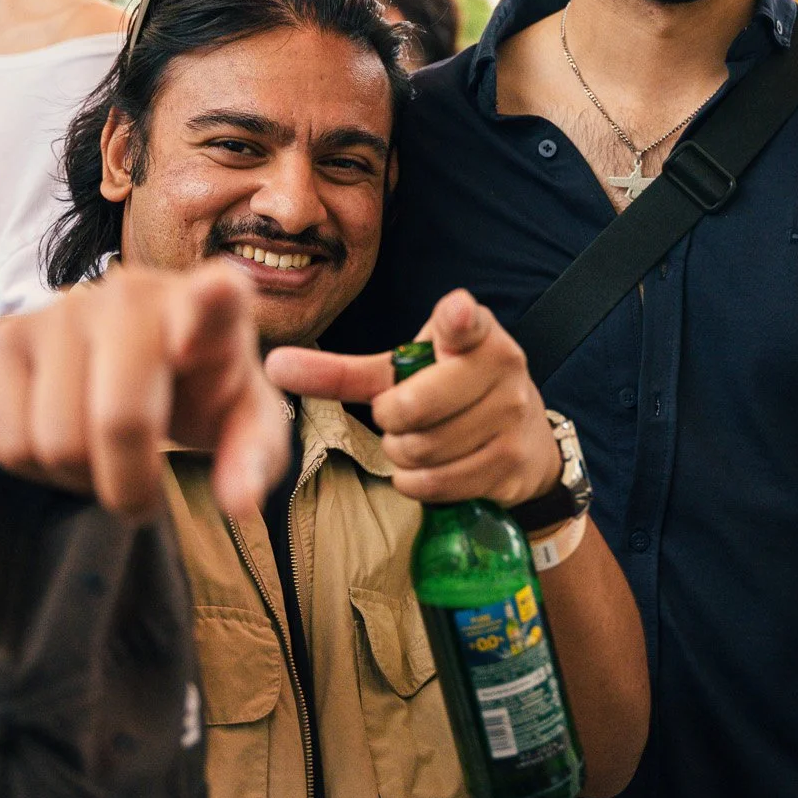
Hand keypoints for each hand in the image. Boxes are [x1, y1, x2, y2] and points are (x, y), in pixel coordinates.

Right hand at [0, 263, 287, 520]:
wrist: (144, 365)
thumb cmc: (204, 394)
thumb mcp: (246, 425)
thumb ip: (255, 459)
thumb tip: (239, 504)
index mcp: (217, 304)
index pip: (218, 293)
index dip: (209, 304)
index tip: (200, 319)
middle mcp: (135, 293)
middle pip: (121, 418)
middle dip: (132, 484)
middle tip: (144, 496)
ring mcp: (65, 308)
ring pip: (58, 442)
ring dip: (84, 480)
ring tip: (109, 457)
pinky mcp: (8, 337)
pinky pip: (11, 444)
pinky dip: (41, 471)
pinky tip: (71, 441)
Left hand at [266, 289, 561, 508]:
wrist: (525, 440)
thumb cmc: (451, 393)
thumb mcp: (406, 370)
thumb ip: (343, 371)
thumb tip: (272, 365)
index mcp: (476, 332)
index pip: (464, 322)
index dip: (457, 319)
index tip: (455, 315)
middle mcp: (502, 366)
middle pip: (412, 407)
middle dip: (388, 420)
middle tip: (395, 418)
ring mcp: (512, 415)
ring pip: (421, 449)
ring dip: (400, 454)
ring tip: (413, 442)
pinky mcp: (513, 461)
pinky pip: (439, 481)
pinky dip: (415, 482)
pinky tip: (423, 469)